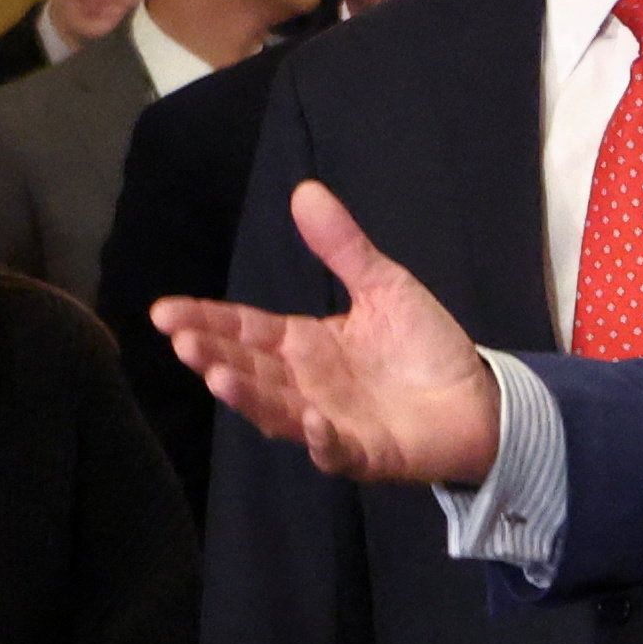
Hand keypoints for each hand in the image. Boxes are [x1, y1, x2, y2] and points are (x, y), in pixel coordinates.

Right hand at [153, 184, 504, 484]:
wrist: (478, 399)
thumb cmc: (424, 347)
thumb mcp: (383, 285)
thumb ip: (343, 247)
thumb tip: (304, 190)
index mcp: (304, 345)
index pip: (245, 329)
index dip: (206, 319)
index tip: (163, 311)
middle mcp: (306, 386)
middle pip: (250, 370)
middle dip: (214, 356)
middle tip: (181, 341)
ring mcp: (330, 423)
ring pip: (277, 411)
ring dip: (248, 396)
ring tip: (217, 375)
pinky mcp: (365, 453)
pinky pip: (336, 449)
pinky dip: (322, 438)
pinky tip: (310, 421)